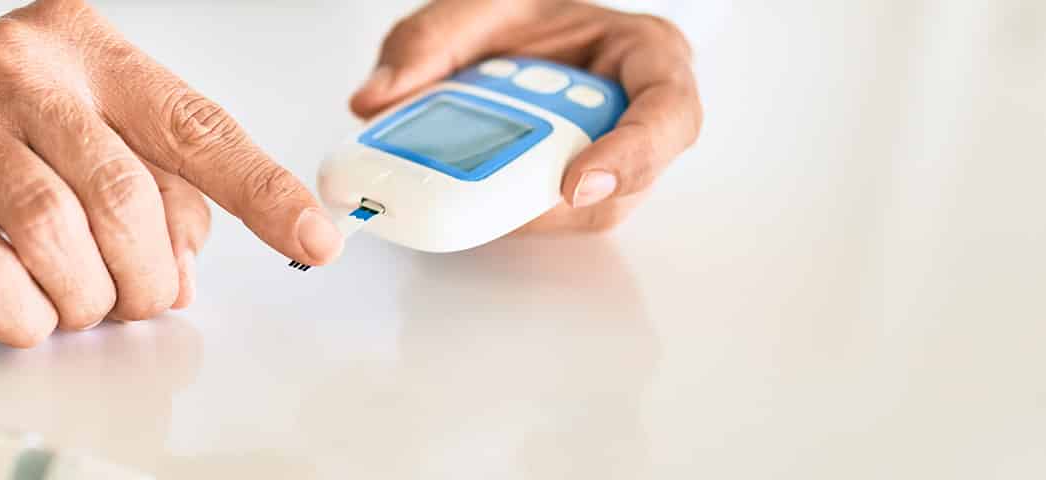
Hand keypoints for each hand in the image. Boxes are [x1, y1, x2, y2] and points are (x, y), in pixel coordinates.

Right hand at [0, 0, 342, 346]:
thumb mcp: (84, 134)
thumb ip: (152, 185)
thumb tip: (191, 263)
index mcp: (86, 50)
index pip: (195, 125)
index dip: (262, 191)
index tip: (314, 239)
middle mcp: (22, 70)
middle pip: (124, 193)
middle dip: (149, 273)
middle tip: (142, 300)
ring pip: (56, 231)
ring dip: (84, 296)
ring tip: (79, 305)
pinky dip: (22, 310)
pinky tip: (28, 312)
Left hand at [351, 0, 701, 232]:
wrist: (516, 33)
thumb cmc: (524, 16)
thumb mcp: (477, 6)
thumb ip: (428, 41)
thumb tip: (377, 98)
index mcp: (645, 55)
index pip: (669, 111)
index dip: (632, 154)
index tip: (576, 182)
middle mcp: (641, 114)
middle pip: (629, 181)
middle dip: (559, 197)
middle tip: (493, 199)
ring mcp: (614, 159)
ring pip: (586, 213)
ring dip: (523, 210)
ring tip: (467, 189)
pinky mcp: (578, 192)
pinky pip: (549, 217)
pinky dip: (506, 210)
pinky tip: (469, 194)